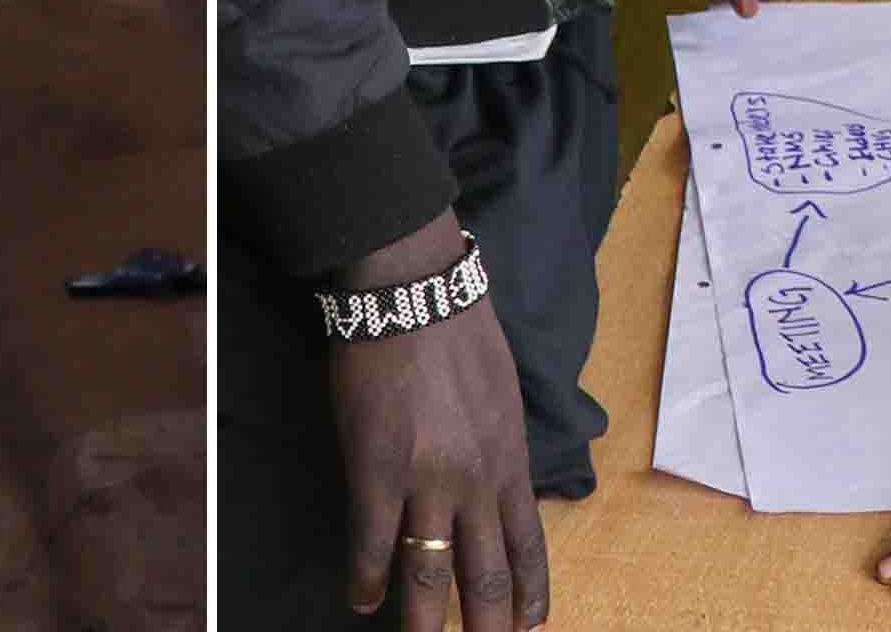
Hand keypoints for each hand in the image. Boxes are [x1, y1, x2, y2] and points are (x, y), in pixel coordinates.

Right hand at [329, 213, 547, 625]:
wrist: (413, 293)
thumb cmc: (461, 331)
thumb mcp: (503, 396)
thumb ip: (500, 446)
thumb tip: (498, 477)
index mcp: (511, 464)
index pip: (529, 549)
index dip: (530, 596)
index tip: (530, 628)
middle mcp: (477, 485)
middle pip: (487, 578)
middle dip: (488, 629)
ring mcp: (427, 482)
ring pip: (430, 574)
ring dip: (425, 622)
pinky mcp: (376, 470)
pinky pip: (372, 542)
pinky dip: (366, 579)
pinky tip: (361, 601)